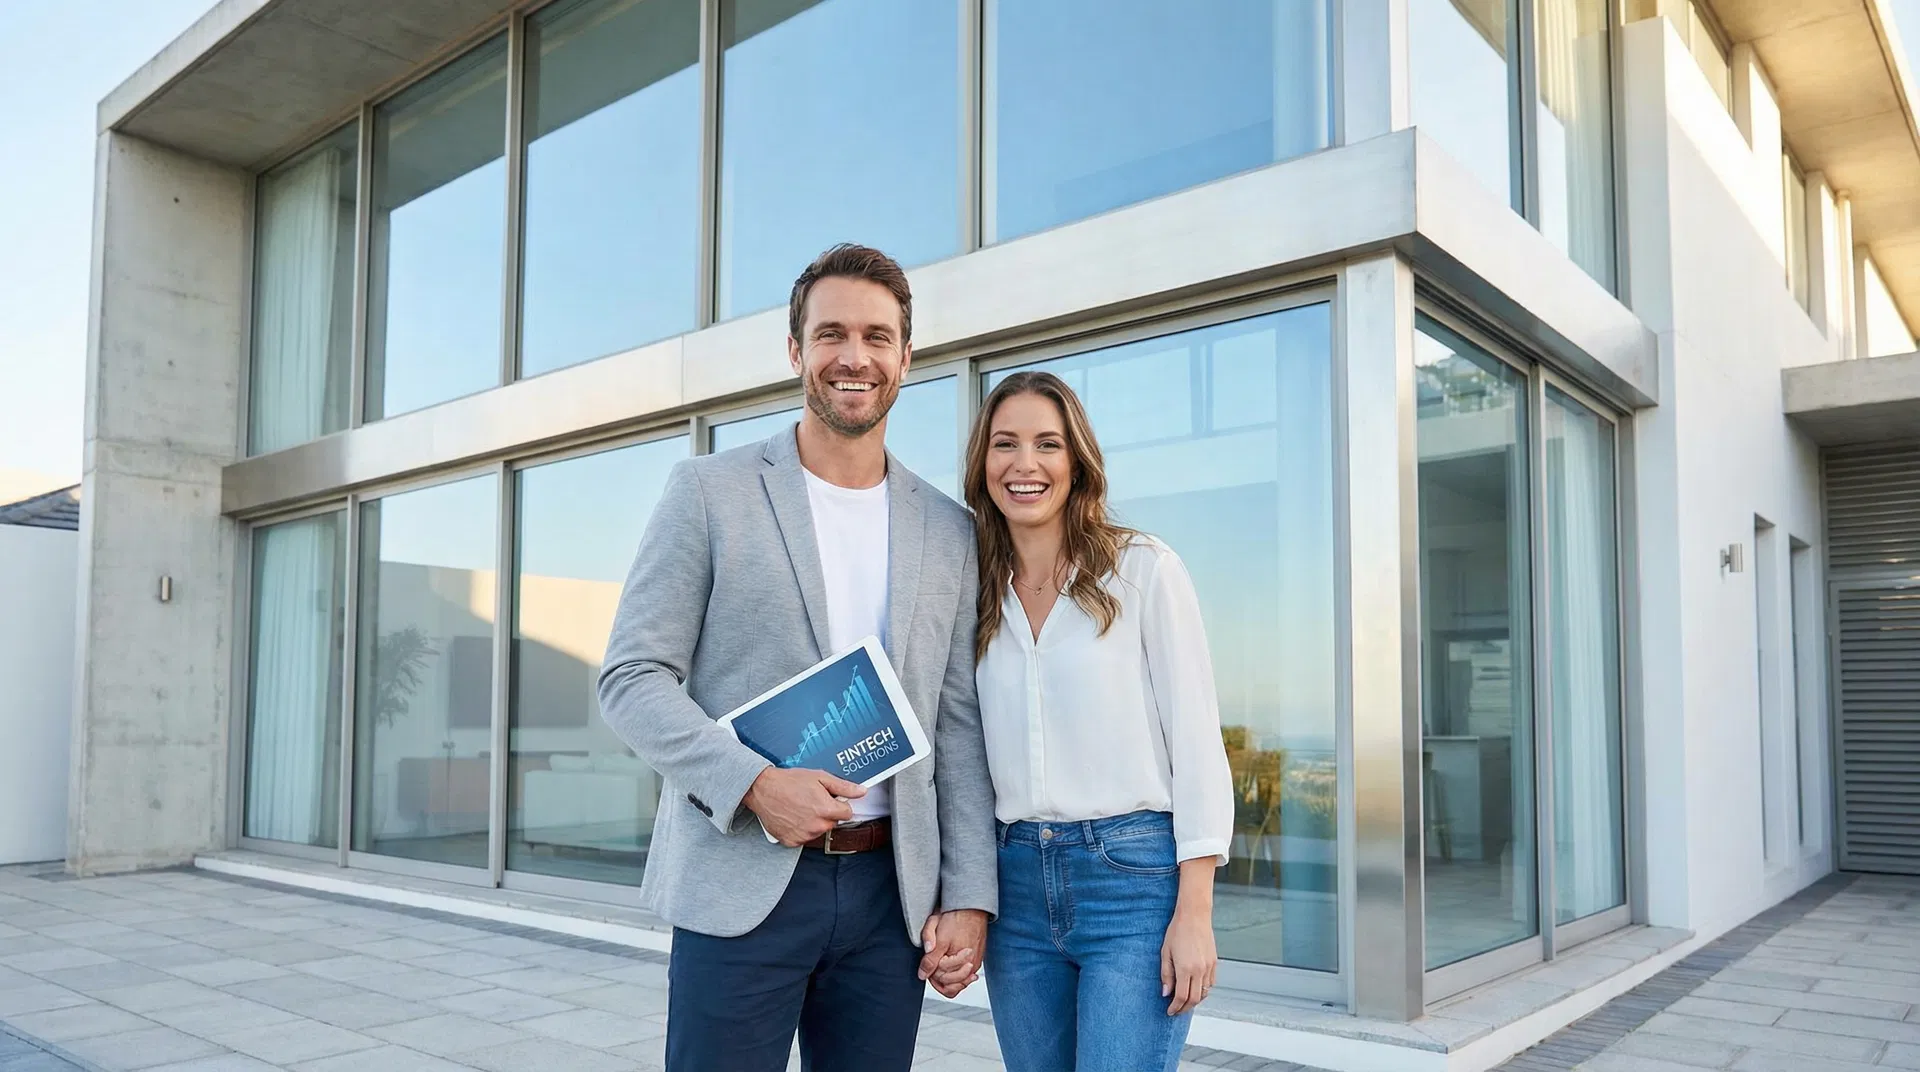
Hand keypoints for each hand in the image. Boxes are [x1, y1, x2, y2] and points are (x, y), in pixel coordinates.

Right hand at [743, 768, 863, 846]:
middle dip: (827, 813)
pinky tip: (793, 817)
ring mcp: (804, 835)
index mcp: (826, 809)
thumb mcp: (819, 777)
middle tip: (811, 801)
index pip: (847, 813)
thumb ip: (843, 786)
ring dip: (814, 822)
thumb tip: (862, 791)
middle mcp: (817, 825)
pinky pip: (804, 837)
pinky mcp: (792, 841)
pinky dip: (800, 829)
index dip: (839, 804)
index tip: (830, 799)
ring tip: (800, 807)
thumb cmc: (788, 782)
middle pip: (833, 823)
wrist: (762, 789)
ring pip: (819, 831)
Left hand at [918, 909, 986, 998]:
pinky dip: (957, 978)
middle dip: (938, 974)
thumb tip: (923, 974)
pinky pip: (966, 978)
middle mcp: (970, 965)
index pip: (939, 977)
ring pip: (958, 985)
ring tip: (941, 966)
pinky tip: (952, 970)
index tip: (929, 958)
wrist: (971, 907)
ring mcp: (975, 964)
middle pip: (948, 984)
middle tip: (934, 960)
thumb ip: (929, 959)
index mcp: (960, 960)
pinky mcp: (978, 961)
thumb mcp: (937, 937)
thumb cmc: (956, 918)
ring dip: (947, 979)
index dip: (930, 969)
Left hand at [1160, 909, 1215, 1015]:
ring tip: (1184, 1000)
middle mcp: (1200, 970)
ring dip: (1194, 1000)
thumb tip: (1166, 993)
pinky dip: (1203, 990)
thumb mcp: (1165, 952)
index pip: (1182, 997)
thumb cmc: (1177, 931)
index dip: (1175, 1007)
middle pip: (1194, 999)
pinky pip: (1210, 983)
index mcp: (1185, 968)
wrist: (1194, 916)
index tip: (1169, 1011)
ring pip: (1204, 993)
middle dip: (1185, 1008)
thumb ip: (1166, 975)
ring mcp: (1209, 967)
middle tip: (1176, 1010)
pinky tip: (1195, 988)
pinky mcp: (1214, 962)